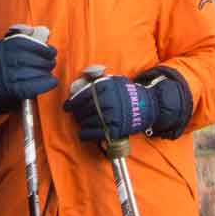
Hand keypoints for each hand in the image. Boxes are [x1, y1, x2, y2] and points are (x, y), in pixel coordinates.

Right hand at [0, 26, 58, 118]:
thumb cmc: (2, 61)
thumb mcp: (6, 44)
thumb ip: (22, 35)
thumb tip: (37, 30)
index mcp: (3, 46)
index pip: (24, 44)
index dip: (41, 48)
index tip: (52, 51)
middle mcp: (1, 60)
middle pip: (26, 59)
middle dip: (44, 61)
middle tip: (52, 62)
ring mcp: (4, 76)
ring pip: (27, 73)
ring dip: (44, 72)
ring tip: (50, 71)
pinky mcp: (8, 90)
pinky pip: (27, 87)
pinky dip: (42, 84)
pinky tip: (51, 82)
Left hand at [61, 72, 188, 141]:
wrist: (146, 106)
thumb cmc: (127, 93)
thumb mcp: (114, 80)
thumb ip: (98, 80)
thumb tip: (81, 82)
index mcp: (104, 88)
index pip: (82, 96)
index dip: (72, 103)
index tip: (67, 107)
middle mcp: (105, 101)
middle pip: (83, 110)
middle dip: (78, 114)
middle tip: (77, 115)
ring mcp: (109, 116)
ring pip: (86, 121)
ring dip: (82, 123)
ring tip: (83, 123)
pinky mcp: (113, 129)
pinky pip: (93, 133)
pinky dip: (86, 134)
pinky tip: (83, 134)